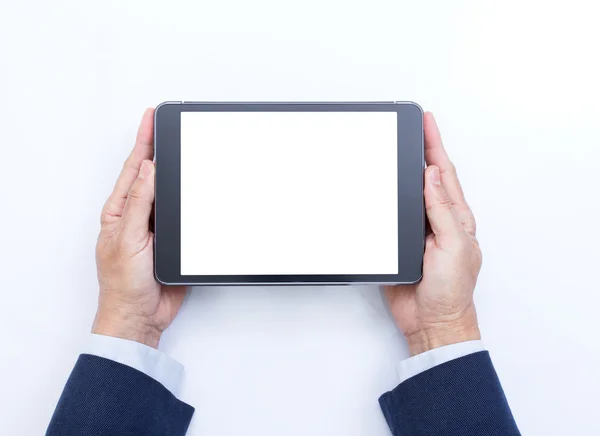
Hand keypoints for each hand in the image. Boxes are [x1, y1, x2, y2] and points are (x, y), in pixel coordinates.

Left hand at [92, 108, 186, 348]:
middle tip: (166, 124)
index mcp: (119, 212)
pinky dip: (189, 200)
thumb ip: (139, 203)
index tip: (151, 119)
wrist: (141, 316)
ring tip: (181, 147)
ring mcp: (156, 228)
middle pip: (151, 176)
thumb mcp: (128, 239)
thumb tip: (147, 169)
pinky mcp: (173, 240)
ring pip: (169, 194)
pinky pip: (184, 214)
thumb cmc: (124, 285)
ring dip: (176, 173)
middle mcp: (138, 216)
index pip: (133, 169)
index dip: (143, 142)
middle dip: (158, 149)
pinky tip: (194, 189)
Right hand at [384, 112, 481, 355]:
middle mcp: (438, 221)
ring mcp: (418, 231)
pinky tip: (384, 187)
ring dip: (404, 170)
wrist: (430, 322)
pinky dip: (388, 198)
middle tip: (415, 126)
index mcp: (456, 218)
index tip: (427, 123)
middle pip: (427, 177)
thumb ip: (441, 211)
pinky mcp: (400, 244)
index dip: (435, 146)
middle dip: (422, 150)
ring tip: (401, 146)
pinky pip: (392, 215)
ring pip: (409, 194)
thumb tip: (432, 176)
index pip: (444, 174)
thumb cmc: (450, 291)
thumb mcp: (452, 247)